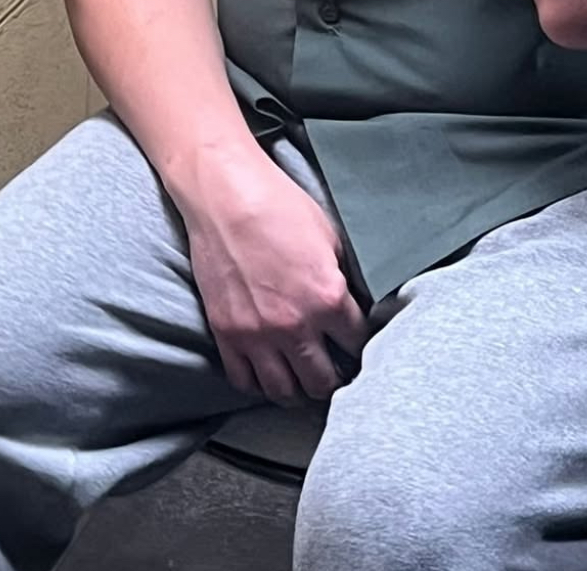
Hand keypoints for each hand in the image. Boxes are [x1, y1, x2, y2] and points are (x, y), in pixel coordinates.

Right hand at [179, 155, 369, 405]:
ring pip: (284, 391)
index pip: (356, 345)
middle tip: (334, 373)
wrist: (226, 196)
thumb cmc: (278, 206)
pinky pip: (245, 381)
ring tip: (304, 382)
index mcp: (328, 299)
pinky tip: (269, 374)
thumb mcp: (329, 237)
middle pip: (322, 381)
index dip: (360, 346)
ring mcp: (257, 335)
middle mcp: (295, 326)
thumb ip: (341, 277)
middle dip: (333, 380)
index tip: (357, 347)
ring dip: (298, 391)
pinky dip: (259, 384)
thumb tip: (351, 301)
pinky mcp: (226, 334)